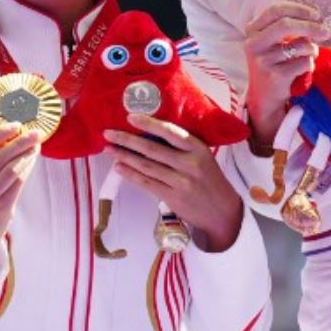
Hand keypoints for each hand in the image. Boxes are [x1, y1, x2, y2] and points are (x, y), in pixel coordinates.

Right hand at [0, 125, 42, 280]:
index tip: (15, 125)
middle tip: (34, 132)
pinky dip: (27, 167)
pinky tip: (32, 159)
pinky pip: (18, 183)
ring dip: (26, 154)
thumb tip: (6, 132)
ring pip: (11, 170)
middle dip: (19, 142)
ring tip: (35, 144)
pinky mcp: (1, 209)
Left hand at [105, 113, 244, 251]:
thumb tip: (150, 133)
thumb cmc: (209, 179)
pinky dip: (131, 174)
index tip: (130, 117)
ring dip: (124, 156)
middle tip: (109, 133)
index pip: (170, 132)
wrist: (222, 212)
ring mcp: (180, 182)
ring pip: (146, 166)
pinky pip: (147, 183)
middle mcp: (190, 164)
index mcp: (198, 148)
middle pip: (152, 149)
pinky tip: (119, 167)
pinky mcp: (173, 198)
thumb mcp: (203, 157)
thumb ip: (182, 147)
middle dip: (127, 140)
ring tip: (109, 149)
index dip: (149, 124)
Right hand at [242, 1, 325, 146]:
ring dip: (312, 50)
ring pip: (300, 45)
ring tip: (307, 57)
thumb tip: (318, 17)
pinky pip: (304, 63)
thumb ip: (287, 27)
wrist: (264, 96)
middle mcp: (254, 43)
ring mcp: (263, 60)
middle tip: (326, 31)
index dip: (298, 9)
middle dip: (310, 26)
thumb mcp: (272, 42)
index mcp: (253, 30)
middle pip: (285, 25)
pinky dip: (310, 65)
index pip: (276, 10)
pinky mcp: (275, 75)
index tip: (316, 14)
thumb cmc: (274, 63)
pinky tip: (302, 71)